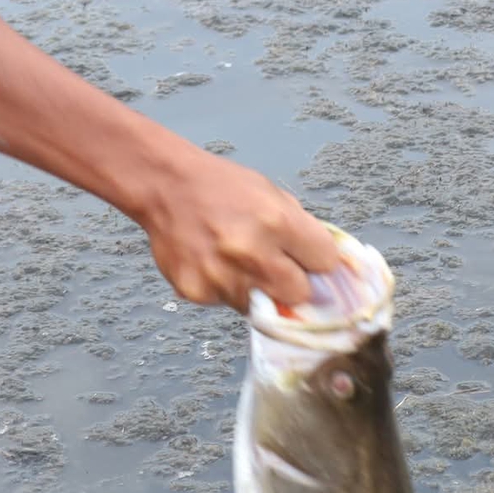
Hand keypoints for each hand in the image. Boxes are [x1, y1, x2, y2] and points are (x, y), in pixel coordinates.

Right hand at [127, 147, 343, 311]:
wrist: (166, 186)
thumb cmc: (221, 187)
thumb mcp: (273, 195)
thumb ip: (302, 230)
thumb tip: (327, 265)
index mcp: (278, 222)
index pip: (326, 263)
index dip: (318, 261)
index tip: (309, 260)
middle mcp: (252, 252)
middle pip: (300, 295)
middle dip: (293, 283)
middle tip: (276, 266)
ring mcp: (223, 277)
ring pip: (263, 306)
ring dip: (258, 290)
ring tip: (238, 261)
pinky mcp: (198, 292)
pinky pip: (228, 304)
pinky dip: (226, 289)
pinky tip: (215, 263)